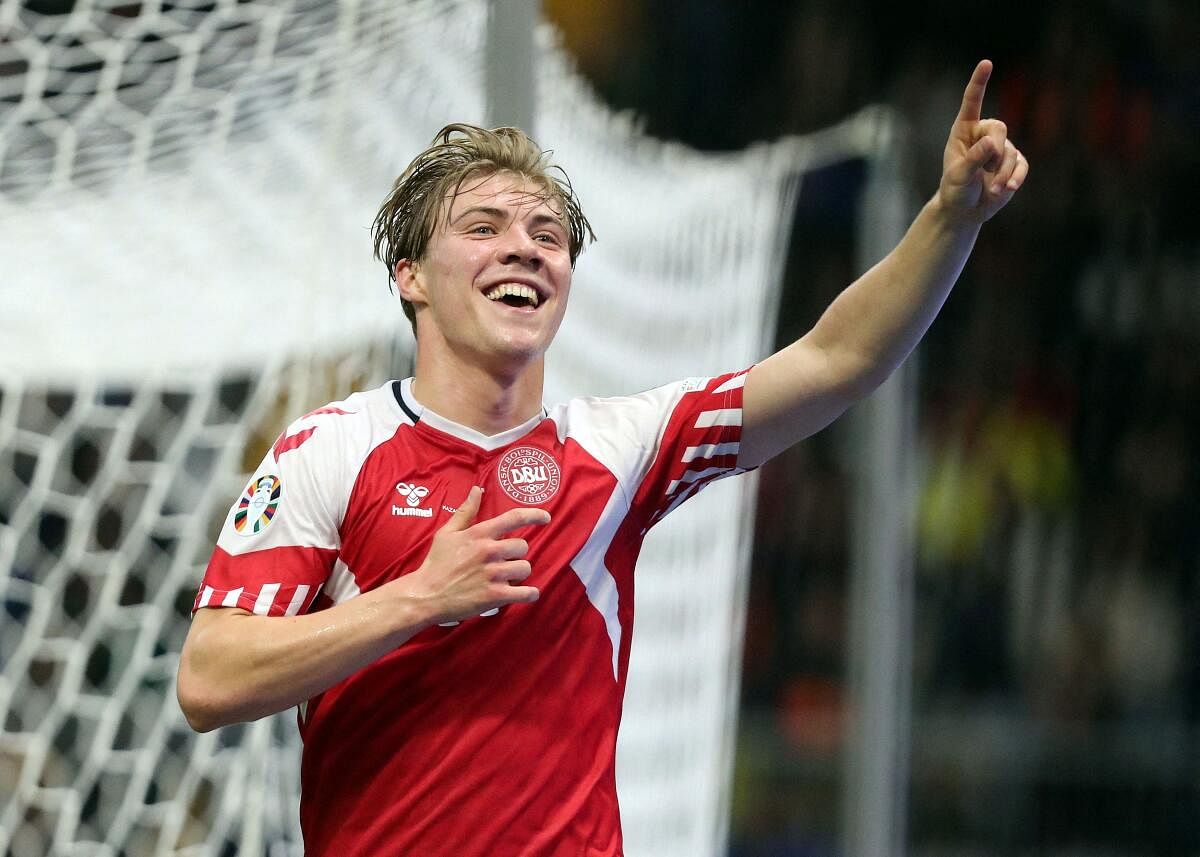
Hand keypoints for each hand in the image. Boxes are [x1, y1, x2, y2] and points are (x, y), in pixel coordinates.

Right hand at [404, 486, 548, 624]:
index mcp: (480, 534)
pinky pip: (526, 592)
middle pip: (523, 547)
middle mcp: (489, 551)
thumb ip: (466, 511)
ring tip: (505, 578)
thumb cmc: (436, 563)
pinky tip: (526, 593)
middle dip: (516, 554)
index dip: (534, 515)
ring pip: (525, 568)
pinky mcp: (496, 596)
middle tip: (503, 562)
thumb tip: (477, 489)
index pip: (514, 518)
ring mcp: (494, 574)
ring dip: (519, 574)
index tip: (545, 517)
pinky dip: (530, 594)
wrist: (425, 595)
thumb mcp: (447, 533)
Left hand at [937, 60, 1028, 223]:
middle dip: (994, 152)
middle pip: (999, 128)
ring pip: (1010, 151)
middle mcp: (983, 135)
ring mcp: (1001, 148)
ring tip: (991, 189)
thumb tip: (992, 143)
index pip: (972, 102)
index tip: (986, 63)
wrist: (965, 210)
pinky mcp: (1014, 163)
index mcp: (963, 131)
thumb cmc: (955, 190)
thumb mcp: (958, 176)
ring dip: (1002, 173)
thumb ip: (973, 159)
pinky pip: (1021, 165)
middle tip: (985, 171)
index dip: (979, 83)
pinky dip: (1015, 178)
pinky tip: (1007, 189)